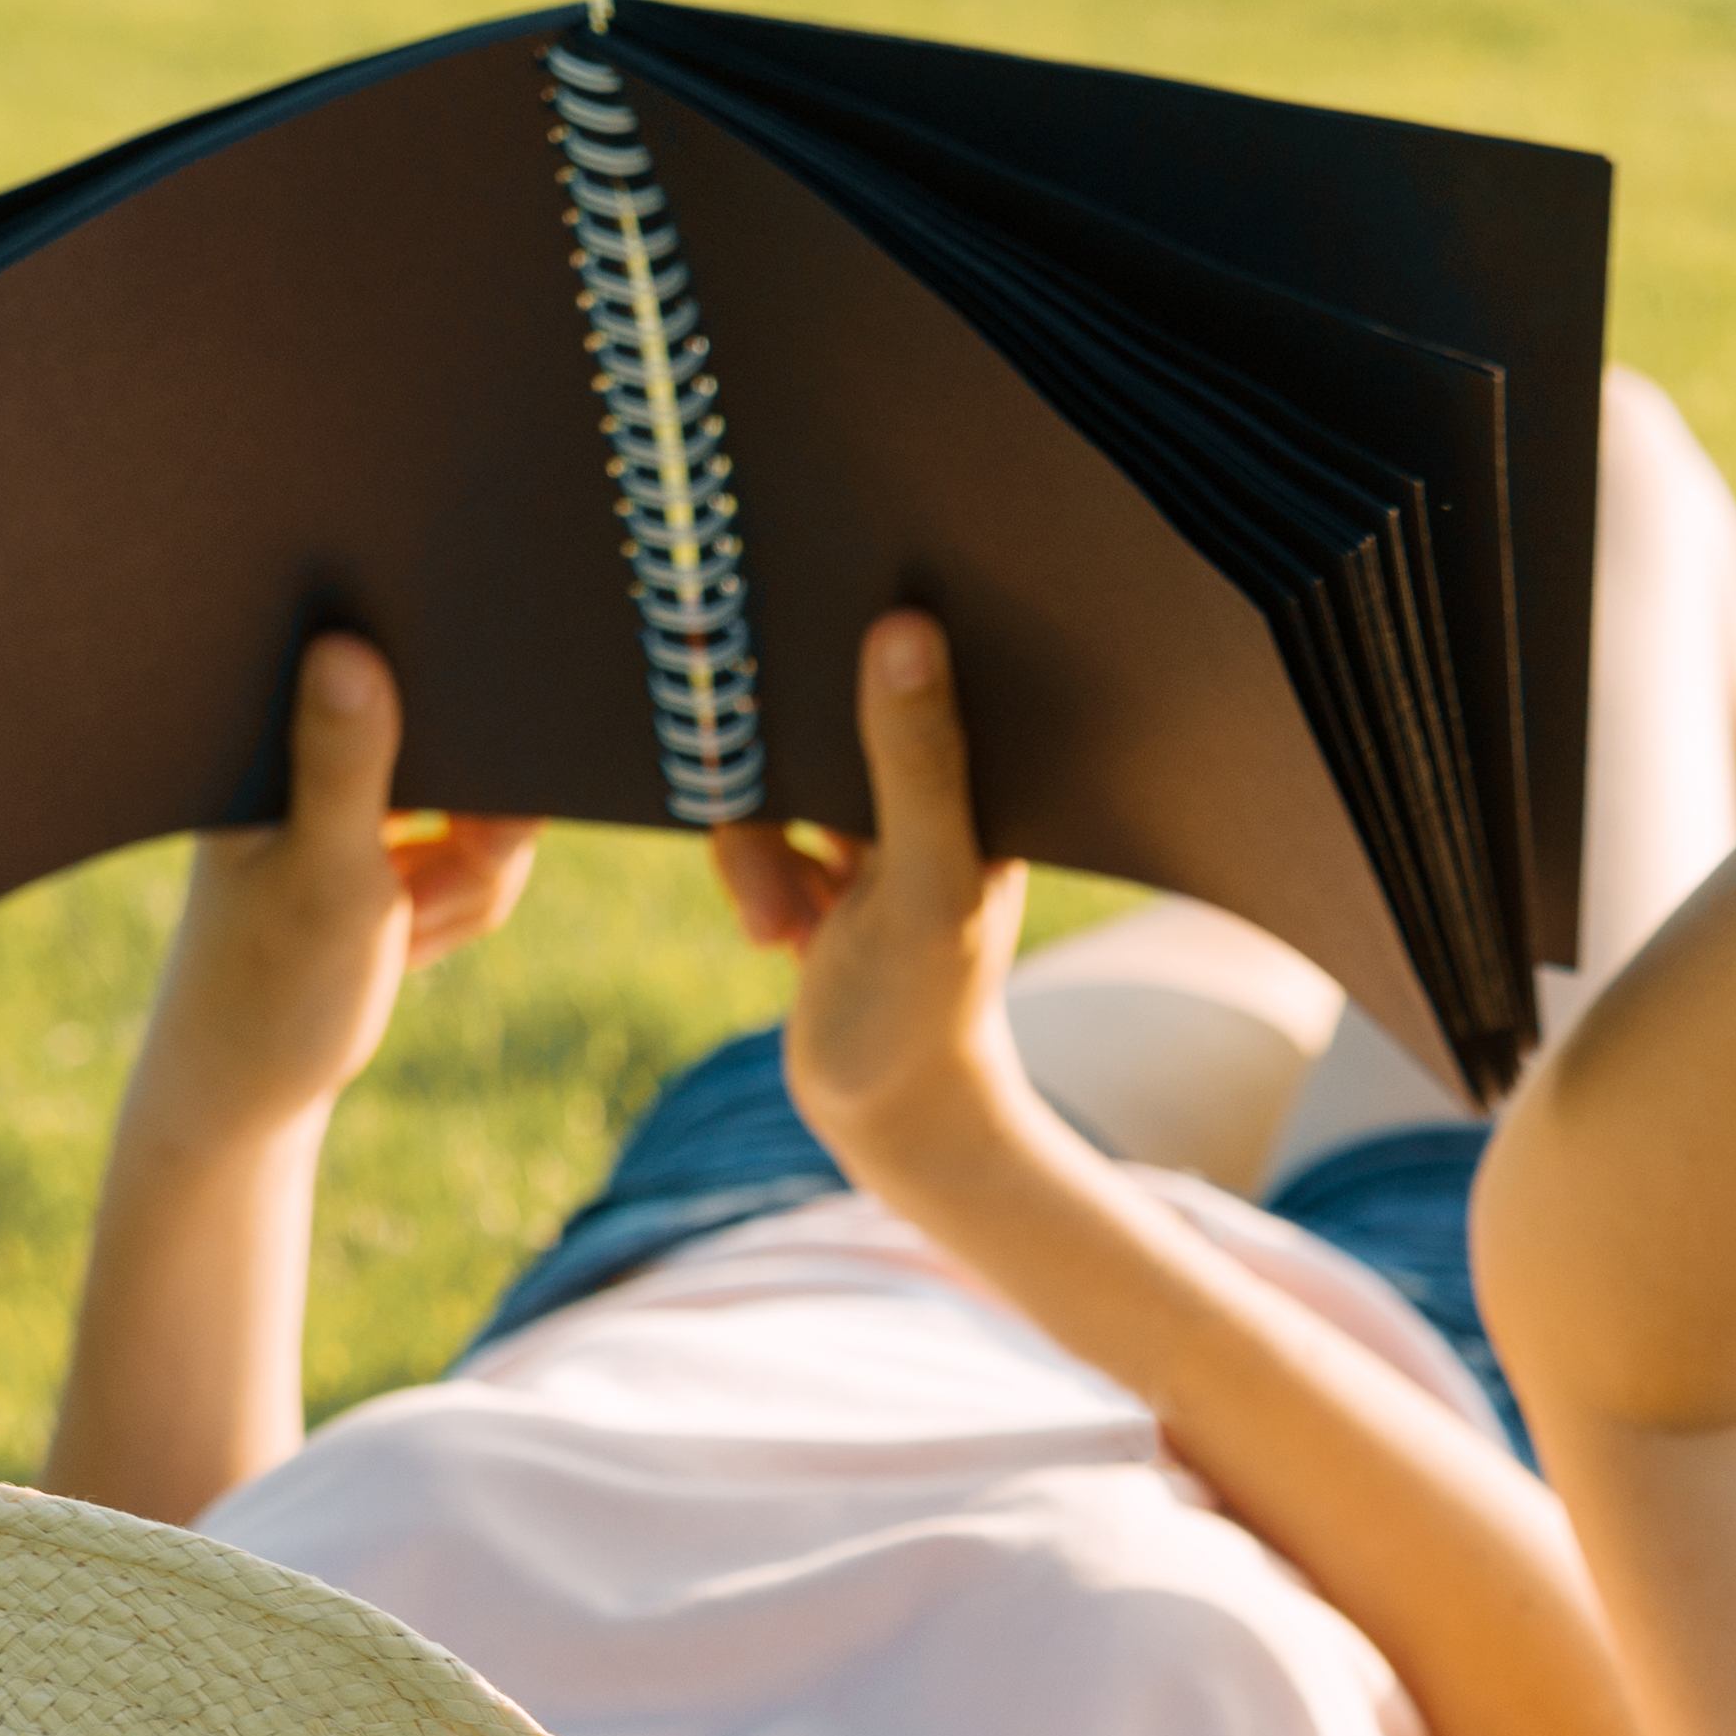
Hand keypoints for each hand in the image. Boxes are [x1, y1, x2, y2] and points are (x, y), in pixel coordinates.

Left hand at [130, 632, 538, 1155]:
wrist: (249, 1082)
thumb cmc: (268, 986)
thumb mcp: (321, 874)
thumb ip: (344, 765)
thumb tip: (347, 645)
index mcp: (273, 728)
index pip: (394, 669)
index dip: (467, 732)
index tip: (479, 812)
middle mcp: (311, 739)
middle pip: (465, 742)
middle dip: (478, 843)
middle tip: (420, 909)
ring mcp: (351, 784)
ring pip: (487, 802)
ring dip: (472, 884)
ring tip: (404, 934)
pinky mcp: (378, 826)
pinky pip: (476, 842)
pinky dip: (464, 899)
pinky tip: (409, 940)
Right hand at [719, 612, 1042, 1191]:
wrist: (893, 1122)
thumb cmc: (927, 1013)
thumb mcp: (924, 884)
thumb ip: (916, 763)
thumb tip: (903, 627)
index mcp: (983, 765)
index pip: (922, 650)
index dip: (856, 624)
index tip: (790, 613)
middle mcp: (934, 777)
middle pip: (823, 699)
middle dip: (774, 761)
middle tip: (772, 845)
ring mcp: (875, 814)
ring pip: (773, 764)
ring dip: (756, 845)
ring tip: (778, 926)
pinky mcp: (824, 853)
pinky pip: (754, 814)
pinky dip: (751, 872)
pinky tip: (779, 936)